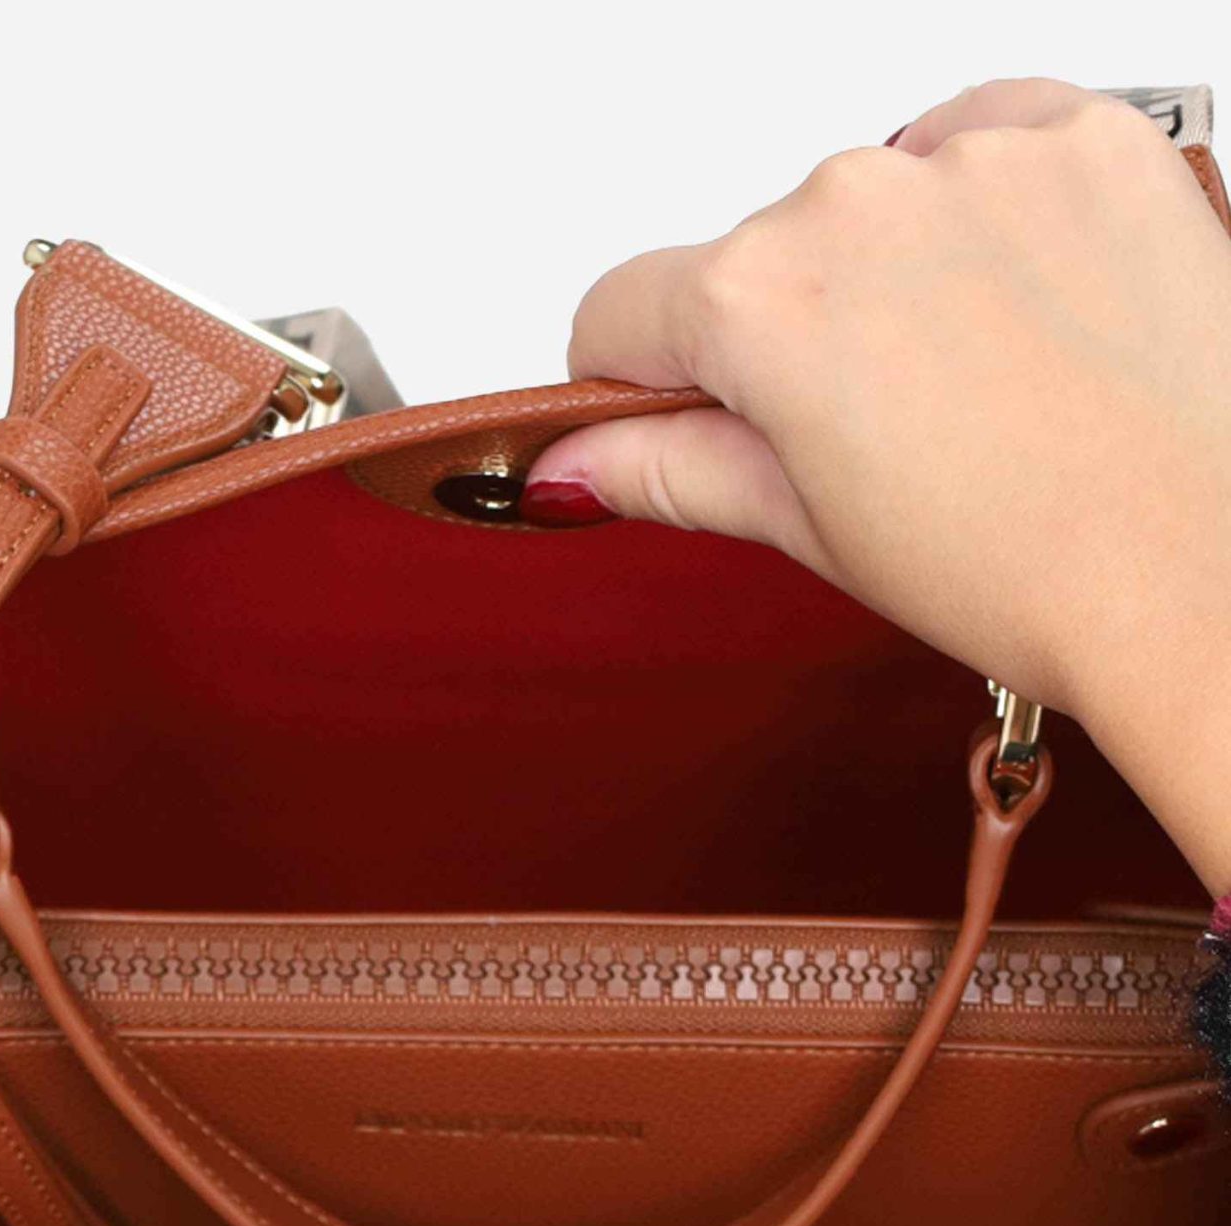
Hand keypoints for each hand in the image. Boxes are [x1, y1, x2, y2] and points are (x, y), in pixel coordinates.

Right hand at [527, 81, 1230, 890]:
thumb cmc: (1030, 568)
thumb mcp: (814, 532)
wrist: (1202, 567)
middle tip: (878, 443)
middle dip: (793, 340)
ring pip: (880, 205)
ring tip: (978, 389)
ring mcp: (976, 158)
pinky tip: (1030, 315)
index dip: (631, 384)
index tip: (673, 418)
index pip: (621, 311)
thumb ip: (673, 472)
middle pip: (761, 260)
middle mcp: (856, 200)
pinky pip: (994, 148)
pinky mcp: (1085, 137)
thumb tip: (578, 463)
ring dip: (901, 277)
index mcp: (761, 303)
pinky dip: (995, 217)